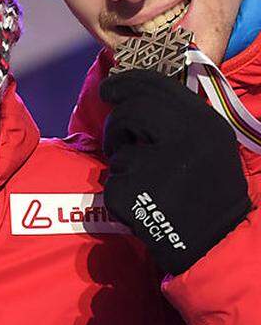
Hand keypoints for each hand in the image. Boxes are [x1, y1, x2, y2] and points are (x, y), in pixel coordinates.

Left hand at [100, 69, 252, 274]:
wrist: (215, 242)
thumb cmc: (210, 190)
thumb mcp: (210, 144)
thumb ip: (179, 118)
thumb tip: (134, 92)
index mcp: (204, 123)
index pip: (155, 85)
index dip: (127, 82)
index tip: (110, 87)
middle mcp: (182, 139)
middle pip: (130, 112)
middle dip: (117, 125)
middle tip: (117, 139)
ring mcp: (155, 167)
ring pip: (119, 151)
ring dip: (123, 163)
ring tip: (145, 181)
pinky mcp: (131, 193)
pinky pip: (113, 181)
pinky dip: (121, 191)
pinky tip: (144, 204)